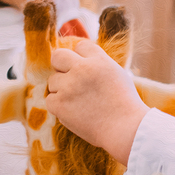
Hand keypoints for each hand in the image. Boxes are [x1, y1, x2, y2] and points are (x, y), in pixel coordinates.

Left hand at [46, 40, 148, 164]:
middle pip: (58, 56)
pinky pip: (50, 100)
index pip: (80, 46)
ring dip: (61, 90)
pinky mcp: (60, 103)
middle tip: (68, 79)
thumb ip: (99, 65)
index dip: (81, 57)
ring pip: (52, 81)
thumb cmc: (125, 105)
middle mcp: (82, 69)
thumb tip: (83, 60)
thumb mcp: (118, 75)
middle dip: (61, 65)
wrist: (125, 129)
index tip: (84, 69)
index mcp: (98, 60)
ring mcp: (69, 86)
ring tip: (78, 102)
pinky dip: (58, 107)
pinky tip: (73, 112)